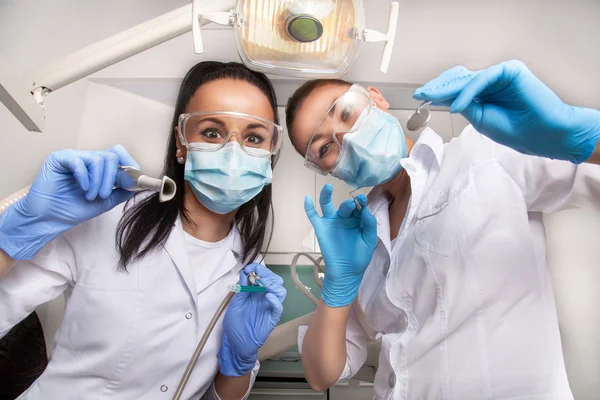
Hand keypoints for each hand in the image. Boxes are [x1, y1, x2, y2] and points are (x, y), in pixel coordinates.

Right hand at [0, 145, 138, 259]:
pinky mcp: (58, 158)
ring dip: (98, 181)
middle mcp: (87, 158)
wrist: (50, 219)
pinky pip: (78, 161)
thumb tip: (139, 184)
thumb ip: (121, 191)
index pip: (118, 153)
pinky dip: (84, 177)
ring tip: (91, 196)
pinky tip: (83, 189)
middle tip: (104, 194)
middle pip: (111, 156)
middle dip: (112, 177)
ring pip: (98, 159)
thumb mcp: (105, 201)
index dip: (129, 163)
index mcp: (98, 167)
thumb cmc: (73, 209)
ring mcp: (73, 157)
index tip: (135, 178)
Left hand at [219, 264, 286, 376]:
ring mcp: (269, 307)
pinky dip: (275, 300)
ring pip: (280, 292)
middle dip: (268, 275)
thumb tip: (246, 272)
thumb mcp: (236, 303)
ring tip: (264, 285)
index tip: (250, 268)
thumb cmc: (234, 324)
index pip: (263, 276)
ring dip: (273, 285)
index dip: (258, 269)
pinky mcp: (272, 318)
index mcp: (255, 292)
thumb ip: (242, 289)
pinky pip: (278, 307)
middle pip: (275, 281)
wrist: (236, 344)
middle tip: (258, 276)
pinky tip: (267, 296)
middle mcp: (264, 297)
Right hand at [304, 184, 377, 307]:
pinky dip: (309, 207)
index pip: (359, 207)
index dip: (361, 202)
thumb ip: (369, 224)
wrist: (346, 273)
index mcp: (357, 220)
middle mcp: (344, 218)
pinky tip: (308, 198)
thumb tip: (365, 209)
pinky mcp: (321, 228)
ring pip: (327, 205)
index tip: (362, 200)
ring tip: (328, 187)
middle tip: (351, 204)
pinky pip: (313, 215)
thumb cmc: (359, 257)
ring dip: (327, 195)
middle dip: (349, 203)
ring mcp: (331, 222)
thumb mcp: (369, 240)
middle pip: (345, 206)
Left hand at [413, 60, 599, 163]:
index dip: (439, 91)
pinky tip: (457, 105)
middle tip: (421, 93)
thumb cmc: (517, 131)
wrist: (545, 135)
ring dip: (449, 89)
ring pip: (468, 79)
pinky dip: (467, 92)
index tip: (421, 96)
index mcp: (486, 93)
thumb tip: (445, 97)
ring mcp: (501, 74)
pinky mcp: (510, 70)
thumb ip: (465, 105)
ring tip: (431, 96)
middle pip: (460, 80)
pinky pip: (482, 80)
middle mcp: (492, 81)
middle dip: (439, 87)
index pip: (458, 88)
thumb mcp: (481, 119)